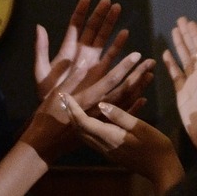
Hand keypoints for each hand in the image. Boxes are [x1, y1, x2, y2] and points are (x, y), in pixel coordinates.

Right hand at [20, 51, 154, 163]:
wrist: (46, 142)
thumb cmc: (47, 115)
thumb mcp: (53, 94)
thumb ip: (70, 78)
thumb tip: (83, 60)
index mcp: (87, 99)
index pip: (110, 80)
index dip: (124, 67)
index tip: (136, 54)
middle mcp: (98, 110)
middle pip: (123, 91)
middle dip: (137, 75)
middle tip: (150, 62)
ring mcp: (102, 120)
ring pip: (126, 103)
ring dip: (139, 88)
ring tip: (150, 74)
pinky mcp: (102, 127)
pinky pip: (122, 118)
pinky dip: (134, 107)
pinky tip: (144, 98)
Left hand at [34, 0, 128, 100]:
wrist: (58, 115)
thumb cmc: (48, 94)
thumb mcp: (40, 72)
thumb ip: (41, 49)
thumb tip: (39, 26)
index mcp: (67, 50)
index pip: (75, 25)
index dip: (81, 11)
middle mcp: (82, 53)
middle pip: (93, 28)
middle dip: (101, 13)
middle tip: (109, 0)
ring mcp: (93, 62)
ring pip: (103, 38)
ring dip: (111, 24)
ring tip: (118, 9)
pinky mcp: (101, 73)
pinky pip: (111, 56)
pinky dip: (117, 44)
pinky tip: (124, 33)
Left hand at [61, 93, 183, 194]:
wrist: (162, 170)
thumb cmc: (156, 146)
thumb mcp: (141, 127)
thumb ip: (120, 116)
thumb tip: (101, 105)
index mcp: (110, 137)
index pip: (84, 122)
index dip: (73, 108)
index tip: (65, 95)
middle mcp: (104, 146)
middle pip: (79, 130)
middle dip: (70, 113)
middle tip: (63, 98)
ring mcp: (107, 151)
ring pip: (84, 136)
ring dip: (76, 121)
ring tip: (71, 107)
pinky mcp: (111, 153)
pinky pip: (92, 139)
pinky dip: (85, 127)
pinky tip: (88, 119)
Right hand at [163, 17, 196, 157]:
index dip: (196, 36)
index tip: (189, 23)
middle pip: (194, 50)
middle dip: (188, 35)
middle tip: (181, 20)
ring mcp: (192, 83)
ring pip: (184, 59)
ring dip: (180, 45)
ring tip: (174, 31)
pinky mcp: (182, 93)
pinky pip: (175, 74)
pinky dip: (171, 63)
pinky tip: (165, 53)